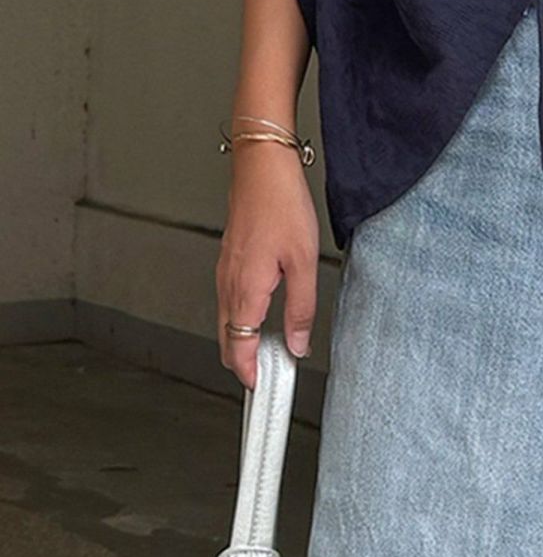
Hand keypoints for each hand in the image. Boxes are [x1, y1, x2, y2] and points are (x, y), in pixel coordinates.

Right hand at [216, 142, 319, 389]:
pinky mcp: (230, 258)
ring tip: (272, 350)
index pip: (239, 349)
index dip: (250, 374)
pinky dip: (241, 318)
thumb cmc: (282, 205)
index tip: (263, 389)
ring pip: (226, 320)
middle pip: (227, 340)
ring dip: (243, 340)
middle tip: (270, 377)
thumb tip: (299, 342)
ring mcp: (225, 271)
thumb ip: (302, 308)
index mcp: (245, 291)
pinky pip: (229, 299)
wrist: (262, 167)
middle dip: (244, 363)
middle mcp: (228, 284)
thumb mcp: (303, 261)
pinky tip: (263, 314)